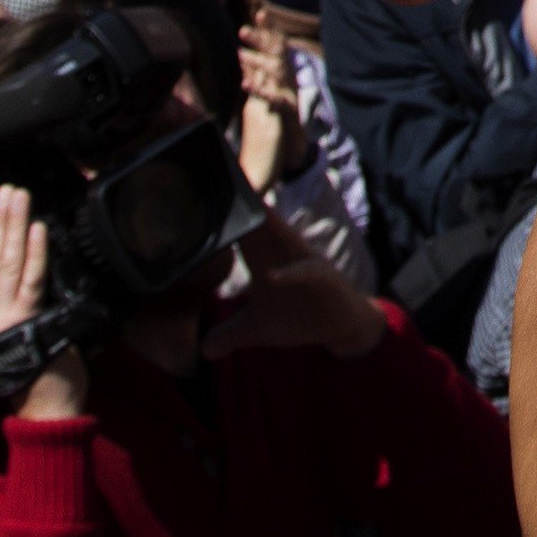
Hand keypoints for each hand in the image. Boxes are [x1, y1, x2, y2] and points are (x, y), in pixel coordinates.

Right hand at [0, 184, 85, 417]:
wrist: (43, 406)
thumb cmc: (27, 372)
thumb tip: (1, 265)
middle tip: (5, 192)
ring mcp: (0, 321)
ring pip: (7, 264)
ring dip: (14, 227)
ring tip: (18, 200)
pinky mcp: (27, 321)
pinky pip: (31, 279)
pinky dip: (35, 251)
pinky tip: (37, 228)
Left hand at [202, 204, 381, 363]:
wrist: (341, 327)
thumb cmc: (298, 318)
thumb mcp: (258, 330)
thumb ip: (230, 334)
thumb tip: (203, 351)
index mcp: (262, 258)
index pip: (237, 231)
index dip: (219, 216)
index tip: (195, 198)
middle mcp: (282, 252)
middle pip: (257, 224)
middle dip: (239, 206)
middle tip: (217, 184)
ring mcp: (304, 261)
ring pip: (284, 236)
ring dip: (266, 224)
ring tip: (244, 212)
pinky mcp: (324, 277)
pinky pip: (307, 270)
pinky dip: (289, 273)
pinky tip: (270, 276)